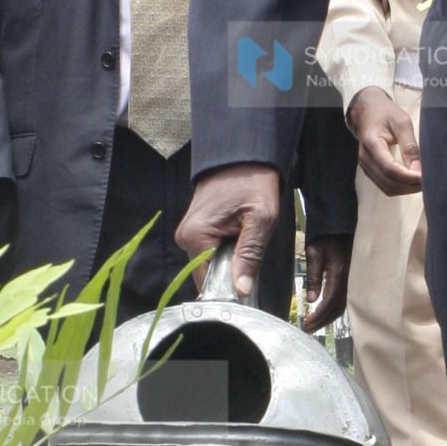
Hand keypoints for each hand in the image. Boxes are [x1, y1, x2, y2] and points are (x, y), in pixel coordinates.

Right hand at [177, 164, 280, 301]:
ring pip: (211, 264)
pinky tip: (238, 238)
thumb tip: (241, 289)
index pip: (207, 282)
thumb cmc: (252, 181)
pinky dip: (226, 251)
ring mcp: (189, 233)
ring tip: (246, 241)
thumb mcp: (260, 219)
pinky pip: (210, 252)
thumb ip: (249, 255)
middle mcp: (185, 237)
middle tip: (252, 259)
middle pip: (207, 275)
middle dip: (231, 274)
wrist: (243, 156)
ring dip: (230, 261)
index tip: (248, 287)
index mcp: (195, 236)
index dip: (228, 290)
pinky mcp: (196, 229)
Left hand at [300, 232, 351, 330]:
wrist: (344, 229)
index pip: (329, 302)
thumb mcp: (315, 251)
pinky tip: (324, 315)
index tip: (306, 323)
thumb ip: (313, 275)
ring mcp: (353, 283)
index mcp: (339, 273)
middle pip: (337, 309)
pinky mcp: (352, 283)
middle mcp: (349, 281)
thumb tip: (311, 299)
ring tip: (312, 325)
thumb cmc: (328, 237)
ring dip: (327, 319)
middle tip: (307, 329)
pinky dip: (333, 312)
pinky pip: (345, 302)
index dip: (318, 315)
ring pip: (342, 308)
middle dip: (322, 322)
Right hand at [347, 86, 422, 194]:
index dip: (408, 177)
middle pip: (388, 182)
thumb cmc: (385, 113)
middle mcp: (365, 158)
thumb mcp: (402, 123)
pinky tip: (412, 181)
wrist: (367, 111)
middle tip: (429, 181)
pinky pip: (385, 185)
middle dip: (410, 186)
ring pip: (387, 188)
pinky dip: (400, 187)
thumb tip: (418, 169)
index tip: (425, 177)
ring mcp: (365, 166)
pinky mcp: (370, 170)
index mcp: (372, 143)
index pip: (389, 169)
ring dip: (406, 189)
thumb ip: (409, 146)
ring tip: (422, 182)